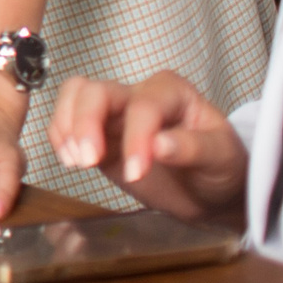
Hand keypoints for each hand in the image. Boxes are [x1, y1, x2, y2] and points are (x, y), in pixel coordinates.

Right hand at [48, 71, 248, 227]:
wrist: (212, 192)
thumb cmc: (222, 168)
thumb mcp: (222, 158)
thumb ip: (195, 148)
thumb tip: (159, 144)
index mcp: (171, 93)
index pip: (143, 105)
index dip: (135, 136)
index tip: (137, 174)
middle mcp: (137, 95)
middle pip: (97, 90)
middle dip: (86, 122)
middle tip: (88, 161)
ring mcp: (114, 114)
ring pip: (74, 96)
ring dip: (67, 126)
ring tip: (76, 160)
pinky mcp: (99, 135)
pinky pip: (67, 121)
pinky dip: (60, 135)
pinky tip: (70, 159)